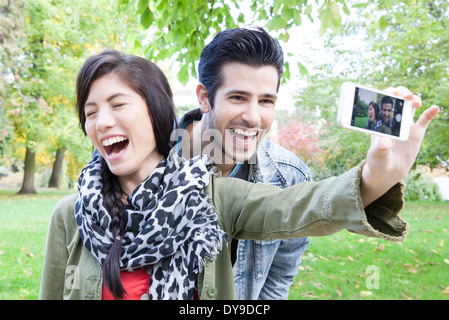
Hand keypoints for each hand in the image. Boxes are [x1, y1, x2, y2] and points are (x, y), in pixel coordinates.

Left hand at [360, 86, 439, 206]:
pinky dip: (430, 113)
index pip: (382, 101)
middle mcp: (393, 120)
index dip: (388, 93)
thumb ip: (380, 148)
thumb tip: (385, 142)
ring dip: (414, 99)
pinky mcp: (416, 133)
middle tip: (406, 96)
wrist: (388, 172)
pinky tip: (434, 108)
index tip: (393, 93)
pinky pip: (425, 120)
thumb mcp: (376, 155)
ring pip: (411, 105)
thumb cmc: (377, 161)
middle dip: (402, 93)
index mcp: (380, 121)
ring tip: (416, 102)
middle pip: (398, 98)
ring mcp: (405, 125)